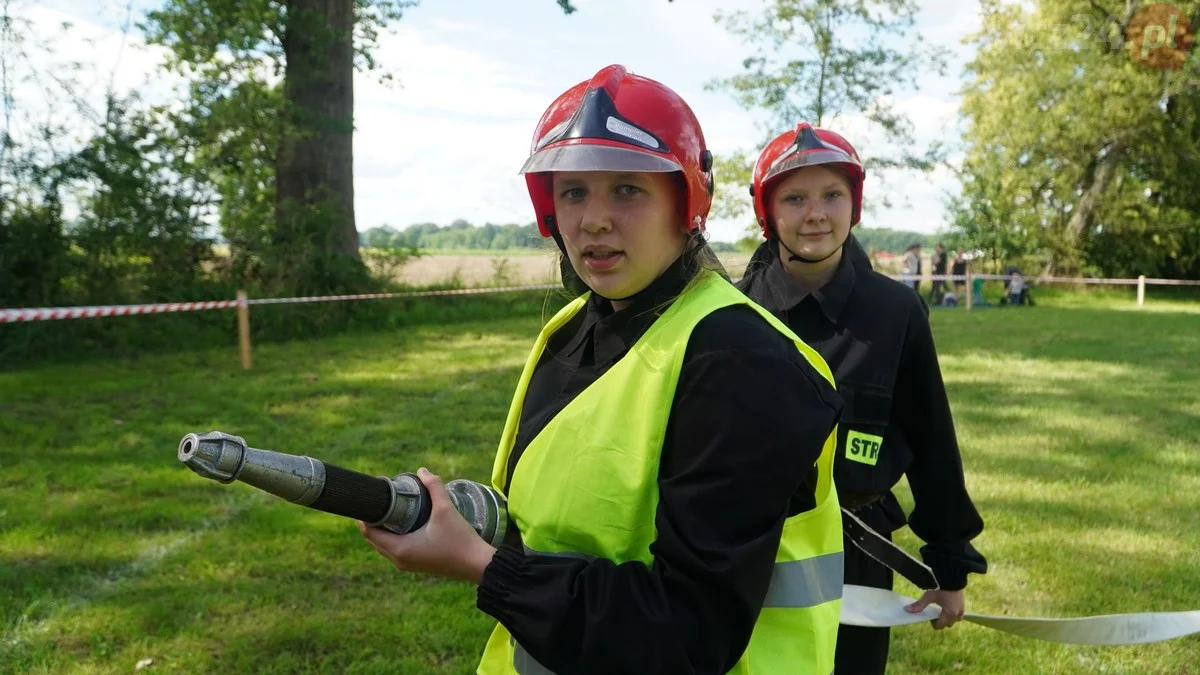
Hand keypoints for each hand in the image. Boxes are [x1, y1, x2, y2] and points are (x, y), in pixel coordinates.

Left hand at [357, 468, 496, 584]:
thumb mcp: (445, 509)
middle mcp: (399, 560)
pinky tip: (401, 523)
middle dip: (372, 520)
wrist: (477, 564)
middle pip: (374, 540)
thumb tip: (422, 470)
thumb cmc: (460, 539)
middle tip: (378, 500)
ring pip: (384, 546)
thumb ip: (434, 487)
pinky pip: (395, 550)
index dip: (364, 516)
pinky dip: (392, 537)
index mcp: (400, 549)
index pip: (370, 532)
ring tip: (388, 509)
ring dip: (381, 530)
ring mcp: (407, 565)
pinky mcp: (416, 565)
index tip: (368, 498)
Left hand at [905, 589, 964, 629]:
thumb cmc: (941, 587)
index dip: (933, 622)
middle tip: (935, 612)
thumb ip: (919, 605)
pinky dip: (953, 612)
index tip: (929, 615)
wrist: (952, 576)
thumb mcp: (929, 596)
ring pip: (955, 619)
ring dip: (948, 617)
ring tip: (942, 609)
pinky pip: (959, 613)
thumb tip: (907, 610)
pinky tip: (947, 605)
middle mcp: (957, 614)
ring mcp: (962, 609)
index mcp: (949, 614)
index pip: (940, 626)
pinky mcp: (963, 603)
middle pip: (948, 624)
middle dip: (941, 621)